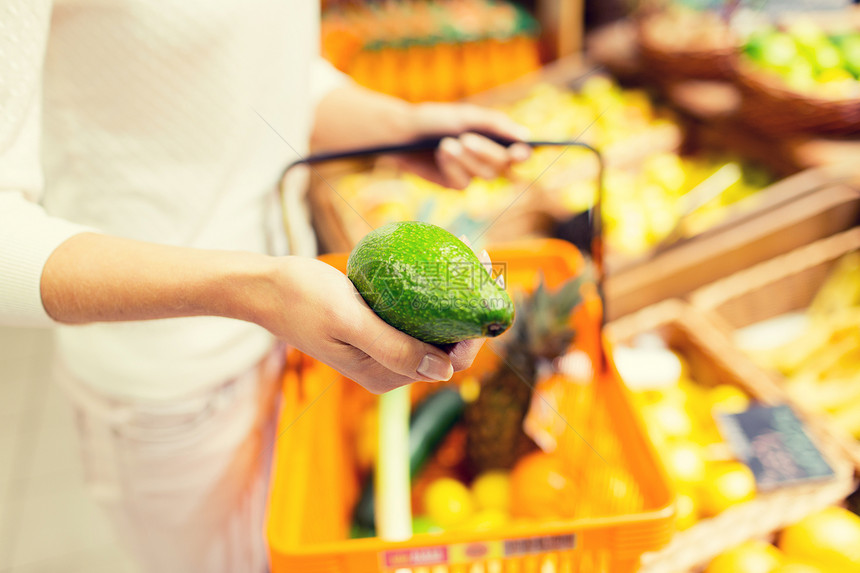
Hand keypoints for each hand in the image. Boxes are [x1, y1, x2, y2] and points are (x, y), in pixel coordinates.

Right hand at [259, 257, 483, 393]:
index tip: (483, 290)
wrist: (267, 287)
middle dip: (468, 307)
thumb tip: (444, 371)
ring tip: (469, 255)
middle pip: (446, 342)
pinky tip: (442, 260)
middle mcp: (390, 366)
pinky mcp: (379, 324)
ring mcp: (385, 345)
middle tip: (481, 261)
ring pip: (434, 325)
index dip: (473, 332)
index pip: (447, 361)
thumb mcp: (348, 321)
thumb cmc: (302, 300)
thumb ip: (393, 348)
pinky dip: (432, 289)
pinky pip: (416, 311)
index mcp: (385, 375)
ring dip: (454, 295)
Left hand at [397, 103, 532, 189]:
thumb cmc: (437, 120)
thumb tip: (525, 136)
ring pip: (486, 175)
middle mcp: (489, 158)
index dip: (524, 154)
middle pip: (503, 165)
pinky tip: (441, 154)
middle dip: (486, 152)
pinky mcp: (456, 183)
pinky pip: (464, 183)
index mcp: (496, 139)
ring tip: (445, 143)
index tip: (518, 151)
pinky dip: (452, 167)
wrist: (404, 132)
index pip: (520, 152)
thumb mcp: (466, 116)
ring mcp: (473, 173)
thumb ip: (495, 124)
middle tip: (465, 139)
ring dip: (466, 159)